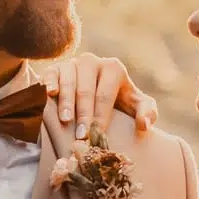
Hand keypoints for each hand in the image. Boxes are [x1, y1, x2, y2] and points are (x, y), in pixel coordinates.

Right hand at [40, 54, 157, 139]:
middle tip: (81, 136)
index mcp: (113, 68)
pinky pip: (52, 73)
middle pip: (86, 90)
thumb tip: (144, 125)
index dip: (100, 116)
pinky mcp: (57, 67)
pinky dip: (50, 83)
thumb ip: (147, 113)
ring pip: (68, 82)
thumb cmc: (119, 100)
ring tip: (66, 121)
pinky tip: (51, 95)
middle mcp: (92, 61)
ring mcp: (73, 63)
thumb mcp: (137, 105)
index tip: (97, 136)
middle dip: (84, 114)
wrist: (98, 88)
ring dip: (66, 102)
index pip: (105, 95)